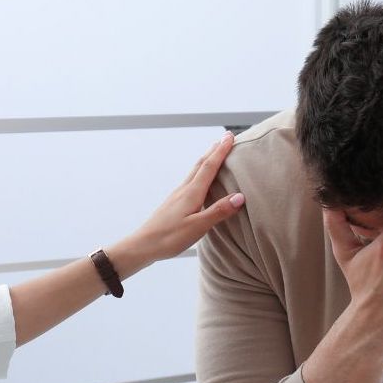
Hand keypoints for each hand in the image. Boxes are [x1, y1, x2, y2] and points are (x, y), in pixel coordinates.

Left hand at [113, 132, 242, 270]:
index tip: (230, 136)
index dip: (221, 151)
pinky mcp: (173, 204)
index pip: (209, 166)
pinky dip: (199, 173)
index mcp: (191, 193)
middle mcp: (183, 190)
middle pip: (200, 164)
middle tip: (226, 138)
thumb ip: (218, 211)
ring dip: (206, 160)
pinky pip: (190, 182)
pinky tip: (199, 181)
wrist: (143, 245)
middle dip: (214, 150)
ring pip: (194, 172)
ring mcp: (177, 196)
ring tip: (215, 153)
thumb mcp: (198, 227)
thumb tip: (239, 196)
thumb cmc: (169, 238)